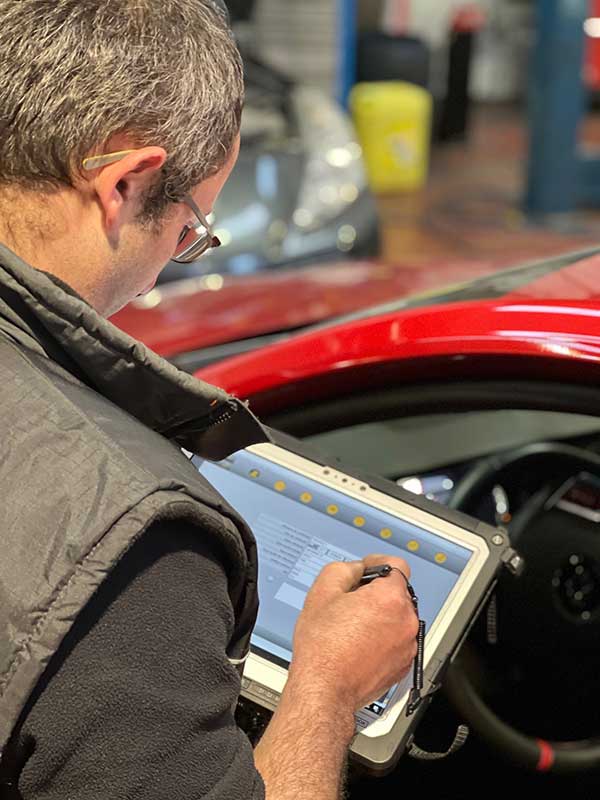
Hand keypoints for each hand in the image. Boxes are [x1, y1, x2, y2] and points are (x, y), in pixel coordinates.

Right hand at [288, 554, 418, 710]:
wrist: (324, 689)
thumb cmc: (323, 647)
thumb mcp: (322, 592)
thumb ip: (344, 569)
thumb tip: (357, 569)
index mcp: (389, 598)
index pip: (398, 565)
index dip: (378, 563)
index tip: (367, 570)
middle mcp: (405, 621)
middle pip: (397, 593)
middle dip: (377, 593)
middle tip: (351, 602)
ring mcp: (407, 646)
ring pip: (398, 618)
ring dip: (381, 617)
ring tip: (352, 628)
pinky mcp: (403, 666)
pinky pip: (398, 642)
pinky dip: (384, 639)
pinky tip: (359, 645)